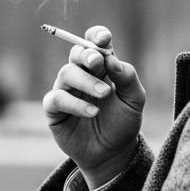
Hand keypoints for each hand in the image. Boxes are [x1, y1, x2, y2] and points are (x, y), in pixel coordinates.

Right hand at [42, 26, 145, 187]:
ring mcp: (66, 91)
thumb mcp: (134, 100)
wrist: (113, 154)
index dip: (96, 36)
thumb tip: (112, 60)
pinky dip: (74, 103)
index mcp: (101, 68)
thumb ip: (127, 78)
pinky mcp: (54, 111)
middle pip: (76, 53)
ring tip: (103, 95)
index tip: (104, 39)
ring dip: (85, 81)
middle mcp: (81, 75)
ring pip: (66, 73)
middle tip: (98, 62)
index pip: (94, 43)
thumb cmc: (123, 123)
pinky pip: (56, 99)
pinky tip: (92, 112)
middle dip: (86, 54)